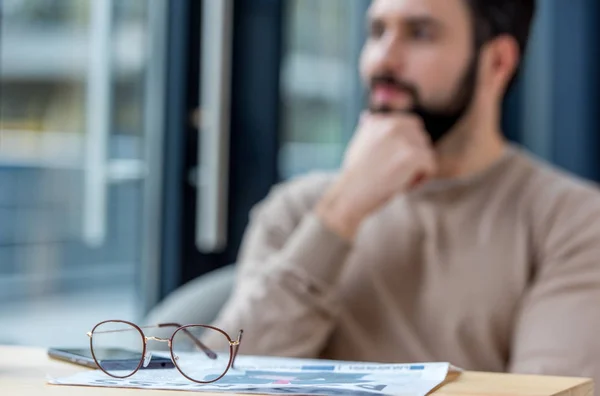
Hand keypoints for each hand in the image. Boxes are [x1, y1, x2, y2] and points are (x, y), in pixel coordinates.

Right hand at [316, 112, 436, 239]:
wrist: (350, 194)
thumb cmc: (353, 176)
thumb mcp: (358, 143)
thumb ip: (370, 130)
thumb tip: (367, 116)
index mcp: (379, 120)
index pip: (411, 125)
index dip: (409, 144)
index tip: (396, 160)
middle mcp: (392, 124)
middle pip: (422, 138)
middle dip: (415, 156)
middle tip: (397, 172)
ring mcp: (403, 139)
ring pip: (426, 152)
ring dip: (417, 168)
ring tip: (398, 179)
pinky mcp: (413, 155)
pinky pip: (430, 165)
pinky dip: (421, 178)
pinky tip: (404, 184)